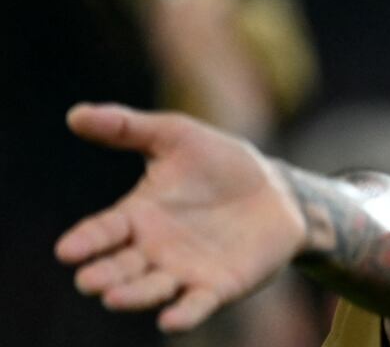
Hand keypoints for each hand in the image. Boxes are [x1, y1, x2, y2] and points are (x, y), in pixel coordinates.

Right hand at [54, 103, 306, 331]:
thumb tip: (75, 114)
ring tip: (115, 296)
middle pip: (120, 268)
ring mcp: (184, 271)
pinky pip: (197, 305)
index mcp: (137, 217)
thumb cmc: (219, 162)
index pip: (102, 233)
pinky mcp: (219, 287)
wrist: (276, 187)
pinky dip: (184, 314)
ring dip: (134, 296)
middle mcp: (153, 251)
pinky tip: (172, 321)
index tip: (68, 250)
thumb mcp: (176, 137)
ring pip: (152, 290)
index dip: (85, 242)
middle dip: (104, 275)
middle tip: (90, 279)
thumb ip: (128, 128)